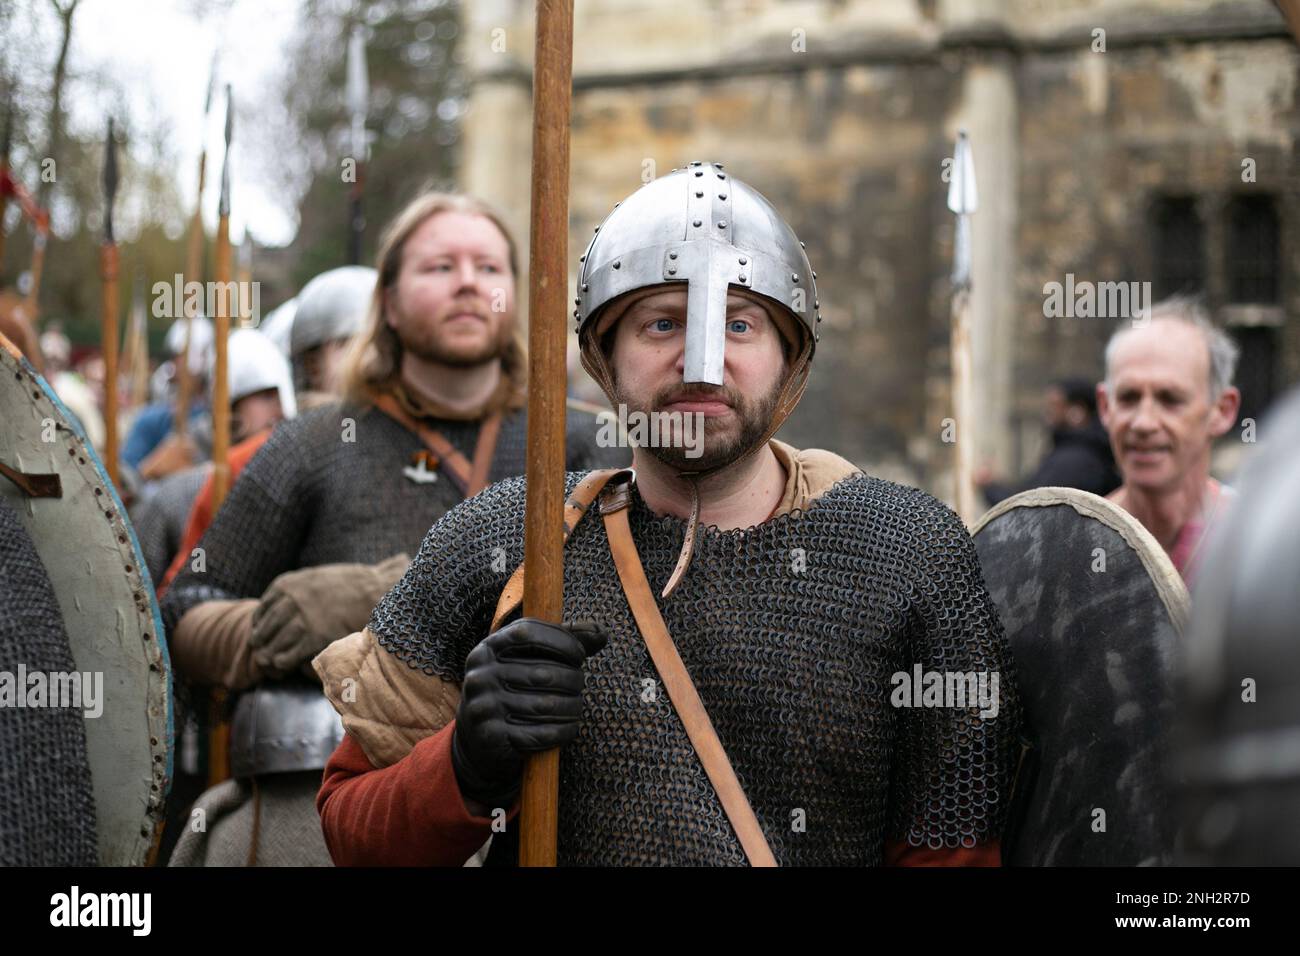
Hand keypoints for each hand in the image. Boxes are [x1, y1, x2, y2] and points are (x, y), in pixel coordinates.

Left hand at [248, 554, 409, 678]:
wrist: (374, 589)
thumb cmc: (348, 583)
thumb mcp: (314, 577)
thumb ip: (294, 589)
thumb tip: (278, 605)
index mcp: (287, 585)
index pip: (261, 610)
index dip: (259, 625)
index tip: (261, 633)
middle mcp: (291, 601)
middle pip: (265, 629)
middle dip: (261, 642)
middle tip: (260, 650)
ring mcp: (303, 619)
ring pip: (274, 644)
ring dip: (269, 655)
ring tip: (270, 661)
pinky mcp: (316, 637)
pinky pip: (289, 655)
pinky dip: (283, 663)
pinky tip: (284, 665)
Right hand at [450, 618, 607, 810]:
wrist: (477, 739)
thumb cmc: (512, 689)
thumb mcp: (526, 659)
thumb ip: (562, 641)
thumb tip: (601, 632)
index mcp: (487, 649)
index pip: (527, 632)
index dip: (560, 640)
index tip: (579, 653)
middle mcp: (480, 675)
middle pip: (542, 672)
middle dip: (572, 679)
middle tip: (580, 686)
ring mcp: (483, 707)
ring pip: (545, 705)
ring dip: (572, 707)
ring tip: (576, 707)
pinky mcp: (492, 736)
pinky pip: (540, 734)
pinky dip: (563, 731)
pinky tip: (569, 727)